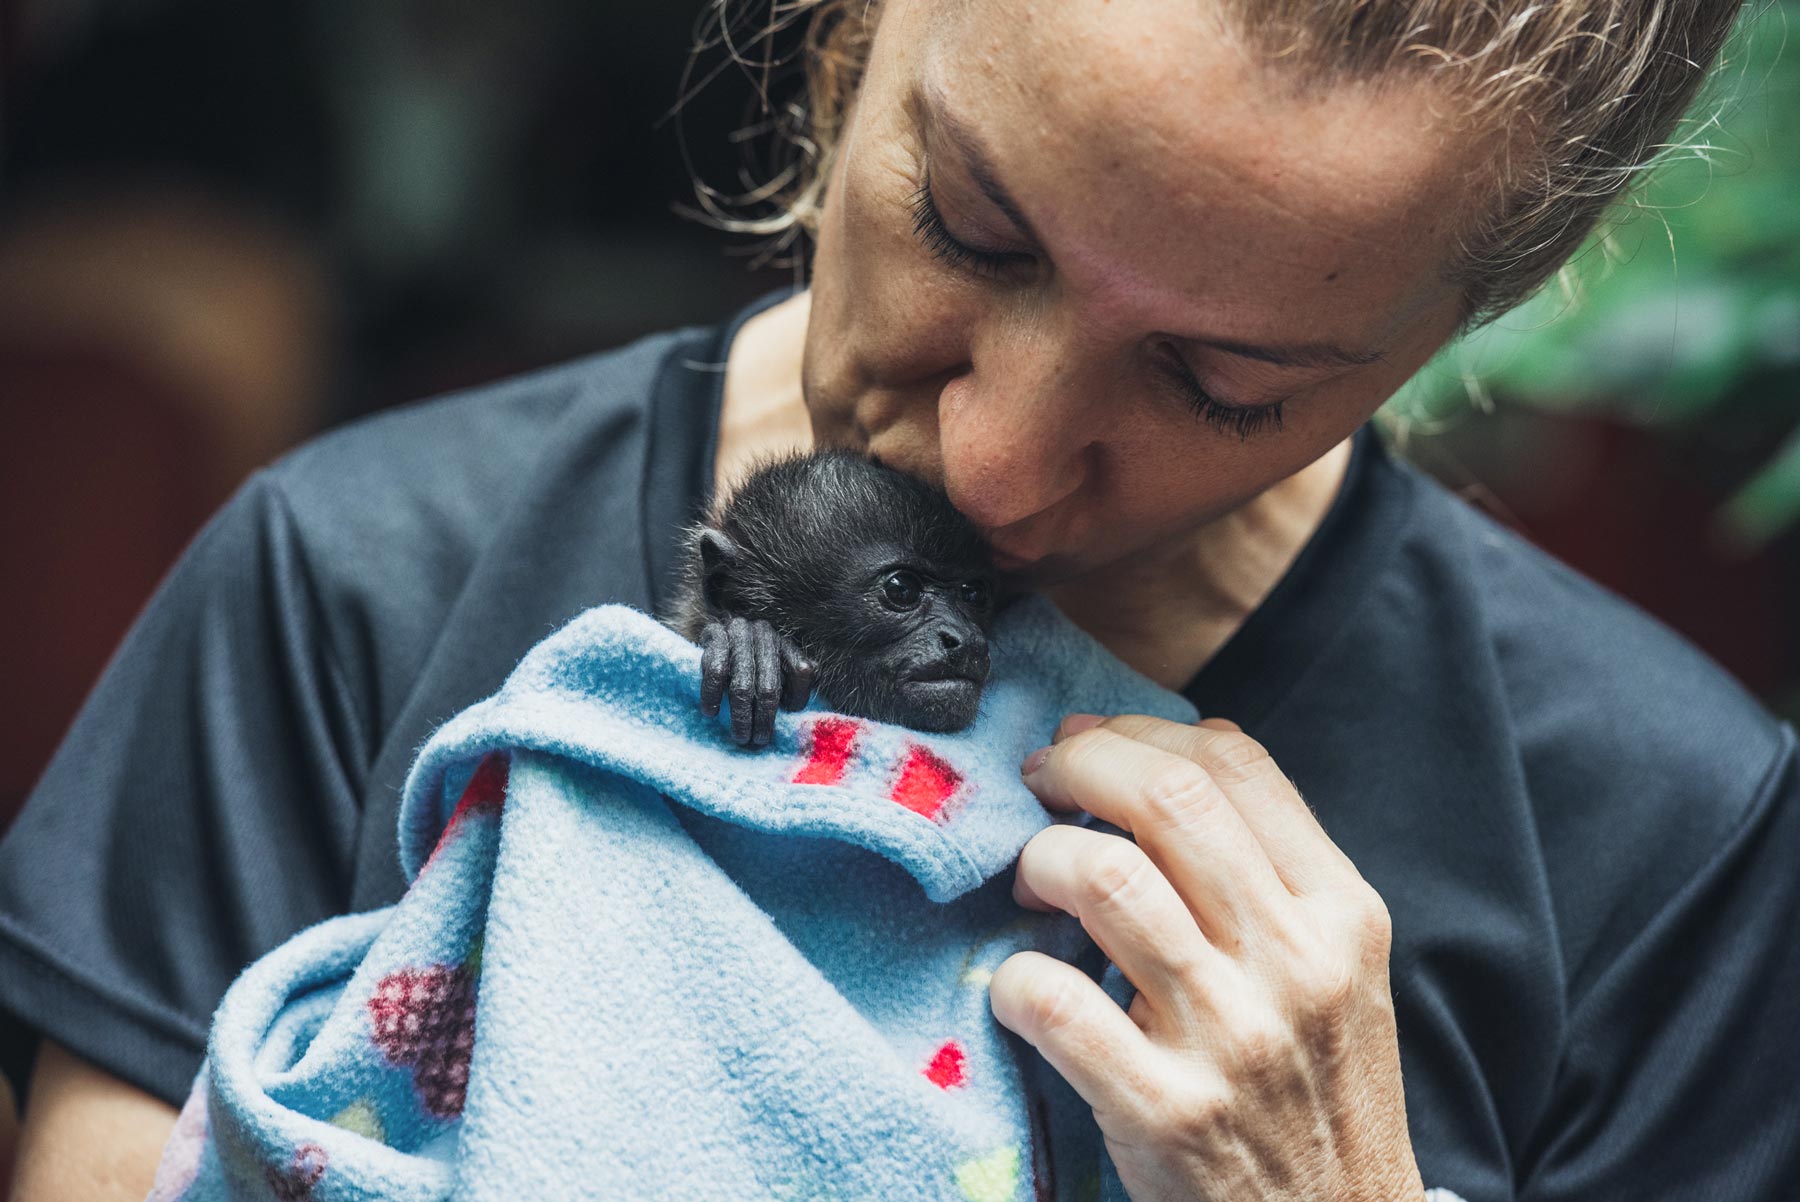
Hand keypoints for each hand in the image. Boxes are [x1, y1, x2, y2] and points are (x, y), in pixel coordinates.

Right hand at [698, 616, 814, 745]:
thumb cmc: (748, 660)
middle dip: (764, 718)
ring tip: (740, 736)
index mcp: (783, 642)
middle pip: (769, 685)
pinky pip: (715, 671)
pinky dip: (712, 695)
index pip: (801, 671)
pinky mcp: (714, 633)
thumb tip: (798, 710)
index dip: (799, 697)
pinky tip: (710, 712)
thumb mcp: (775, 667)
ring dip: (740, 715)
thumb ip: (792, 683)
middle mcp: (764, 633)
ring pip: (742, 685)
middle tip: (759, 740)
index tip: (789, 717)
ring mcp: (738, 631)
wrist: (714, 633)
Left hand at [991, 714, 1425, 1201]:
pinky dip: (1013, 979)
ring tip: (1031, 881)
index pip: (1235, 766)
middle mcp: (1297, 963)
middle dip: (1079, 763)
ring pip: (1104, 877)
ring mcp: (1233, 1038)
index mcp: (1343, 913)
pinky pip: (1053, 999)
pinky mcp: (1166, 1112)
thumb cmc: (1320, 1089)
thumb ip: (1276, 864)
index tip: (1088, 738)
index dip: (1140, 728)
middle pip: (1167, 798)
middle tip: (1039, 781)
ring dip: (1041, 859)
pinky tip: (1019, 988)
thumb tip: (1196, 740)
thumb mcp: (1338, 967)